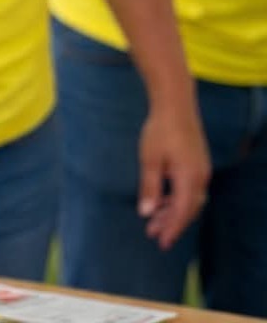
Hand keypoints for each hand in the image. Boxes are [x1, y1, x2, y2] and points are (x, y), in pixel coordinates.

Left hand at [136, 100, 210, 249]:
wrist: (175, 105)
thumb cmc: (160, 130)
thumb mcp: (150, 159)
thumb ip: (150, 187)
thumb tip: (146, 212)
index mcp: (190, 178)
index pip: (182, 212)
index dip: (172, 229)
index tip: (160, 242)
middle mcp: (200, 177)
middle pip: (188, 209)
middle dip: (171, 223)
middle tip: (153, 234)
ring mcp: (201, 171)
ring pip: (190, 200)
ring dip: (173, 212)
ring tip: (154, 221)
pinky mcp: (198, 165)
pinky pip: (190, 190)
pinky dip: (177, 199)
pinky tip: (163, 201)